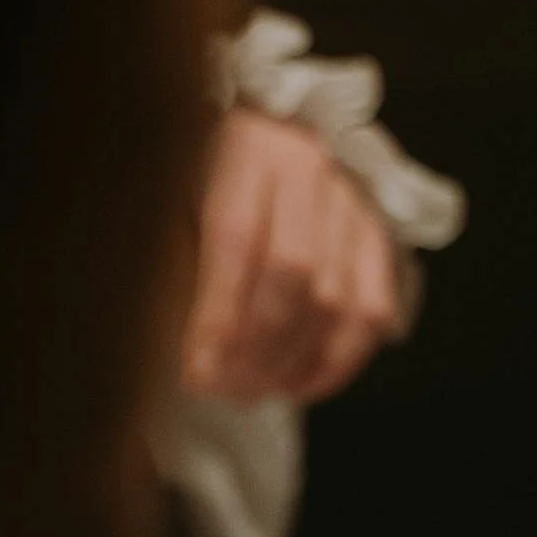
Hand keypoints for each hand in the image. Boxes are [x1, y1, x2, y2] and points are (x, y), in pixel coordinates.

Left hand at [182, 106, 402, 404]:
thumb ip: (172, 266)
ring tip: (252, 393)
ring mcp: (350, 197)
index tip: (197, 375)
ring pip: (337, 300)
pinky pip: (372, 311)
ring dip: (294, 362)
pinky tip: (299, 386)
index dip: (219, 316)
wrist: (242, 150)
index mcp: (243, 144)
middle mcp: (306, 162)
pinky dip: (339, 360)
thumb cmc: (185, 186)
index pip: (236, 239)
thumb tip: (179, 353)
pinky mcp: (375, 232)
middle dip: (258, 348)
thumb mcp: (161, 206)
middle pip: (294, 274)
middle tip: (225, 392)